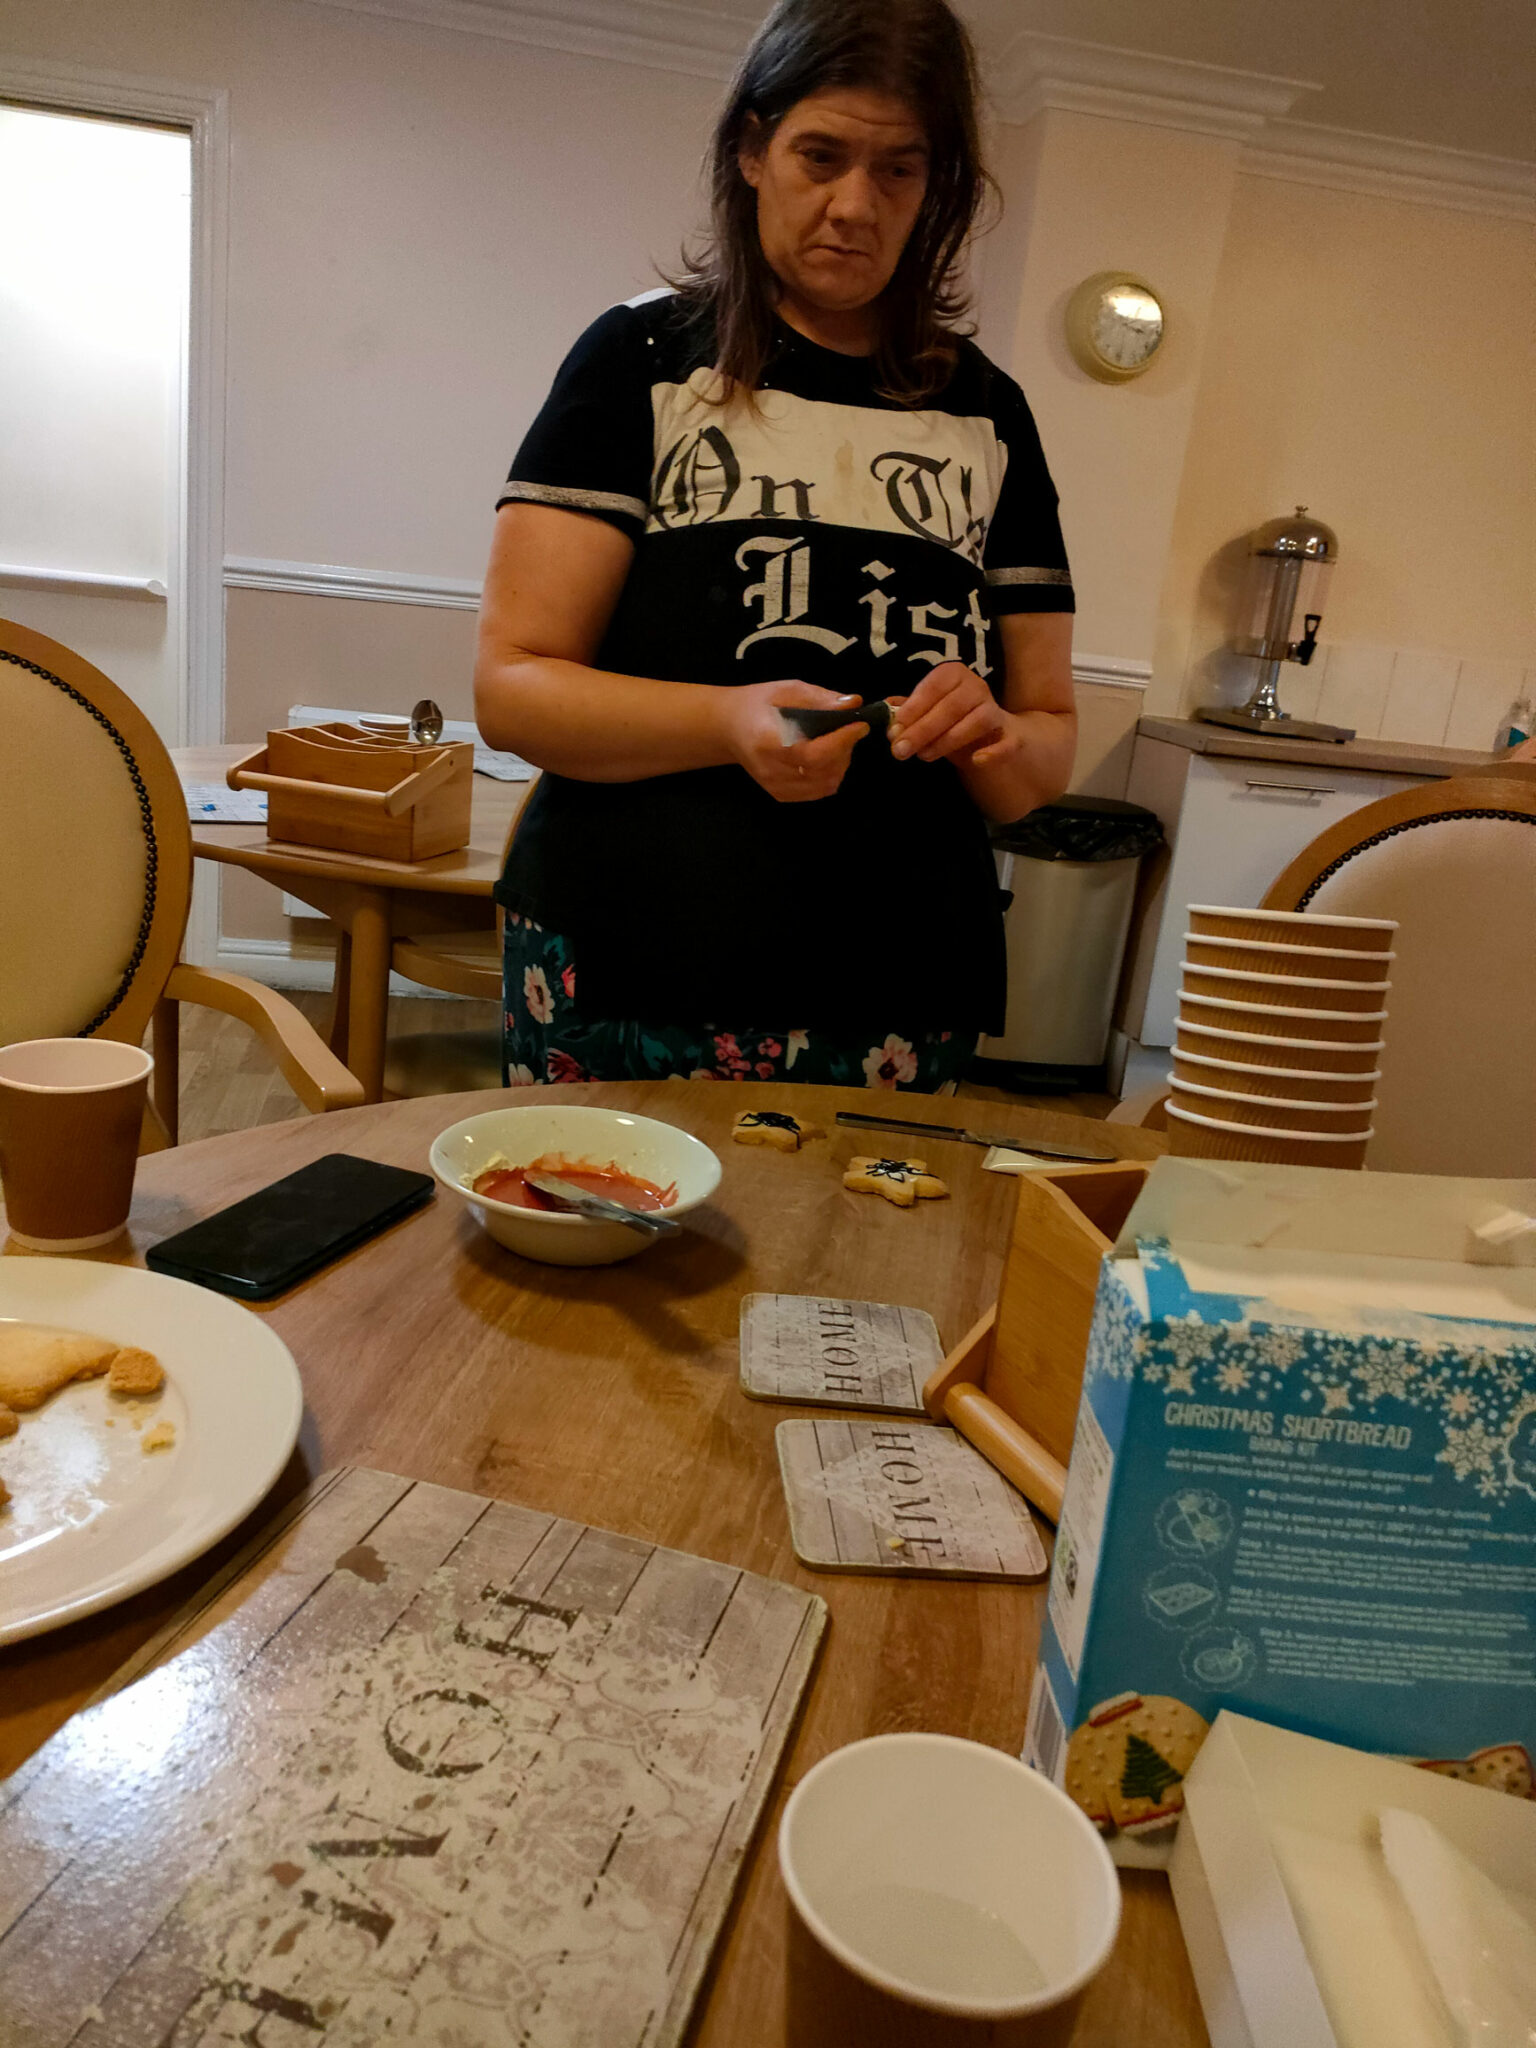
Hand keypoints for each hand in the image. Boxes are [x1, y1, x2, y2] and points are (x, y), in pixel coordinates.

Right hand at [720, 679, 867, 803]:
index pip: (813, 753)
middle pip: (823, 771)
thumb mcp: (788, 690)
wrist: (730, 727)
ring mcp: (775, 786)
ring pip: (825, 785)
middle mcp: (771, 770)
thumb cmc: (760, 704)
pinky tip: (827, 759)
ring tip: (838, 744)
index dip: (842, 742)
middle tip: (849, 731)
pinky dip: (830, 776)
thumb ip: (821, 698)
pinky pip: (817, 792)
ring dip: (840, 764)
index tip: (859, 725)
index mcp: (769, 741)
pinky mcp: (780, 795)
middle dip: (845, 750)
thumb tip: (855, 703)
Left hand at [888, 662, 1013, 768]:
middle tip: (900, 750)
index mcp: (954, 674)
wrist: (996, 735)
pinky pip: (1006, 742)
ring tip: (924, 756)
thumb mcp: (929, 712)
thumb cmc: (953, 721)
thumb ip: (908, 711)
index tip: (894, 730)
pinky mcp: (1012, 735)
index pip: (932, 688)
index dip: (912, 709)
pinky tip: (977, 760)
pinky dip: (993, 752)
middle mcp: (977, 687)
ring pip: (975, 722)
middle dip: (922, 730)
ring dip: (947, 741)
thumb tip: (886, 712)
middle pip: (950, 706)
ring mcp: (996, 710)